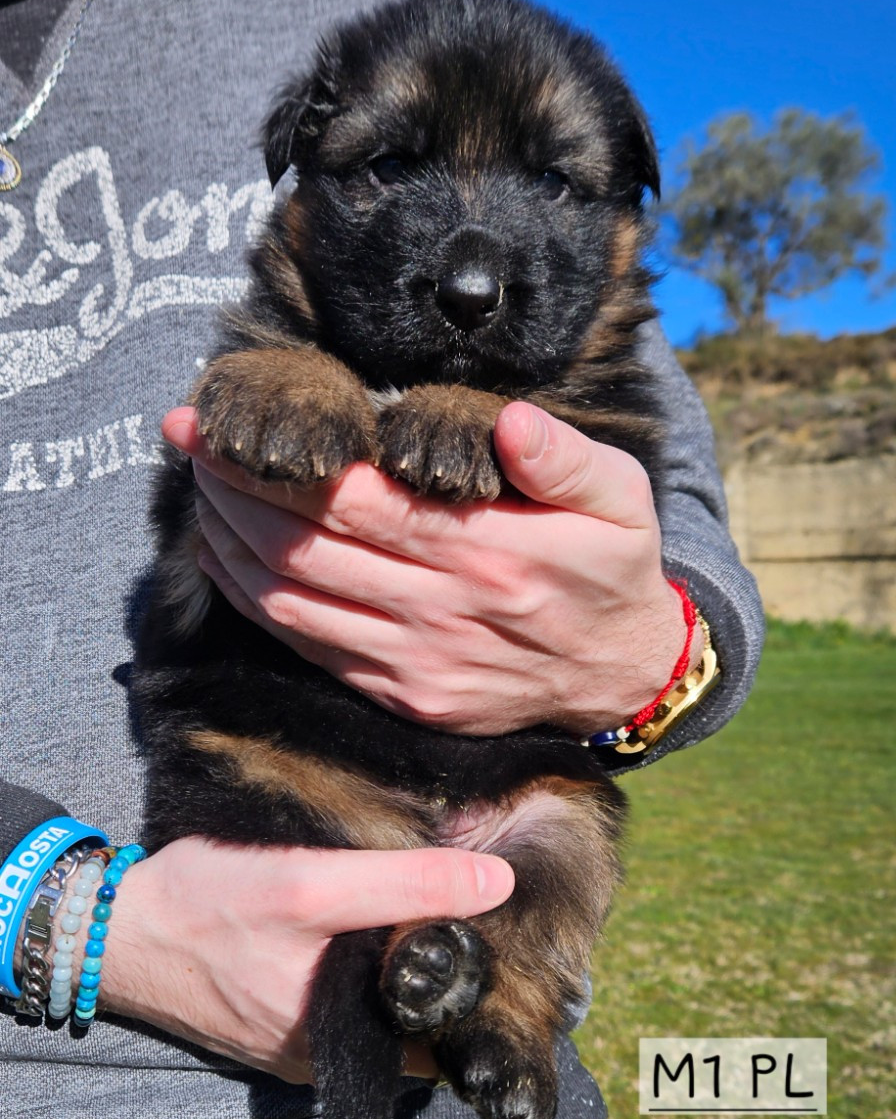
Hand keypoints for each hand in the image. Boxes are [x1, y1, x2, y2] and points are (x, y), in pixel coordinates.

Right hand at [99, 838, 513, 1082]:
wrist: (119, 930)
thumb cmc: (207, 903)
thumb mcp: (309, 883)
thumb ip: (405, 884)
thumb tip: (498, 883)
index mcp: (346, 1037)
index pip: (450, 1032)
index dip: (488, 986)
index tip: (516, 935)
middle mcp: (330, 1053)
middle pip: (417, 1022)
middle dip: (451, 975)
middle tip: (486, 912)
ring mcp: (303, 1042)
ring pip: (381, 1009)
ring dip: (406, 968)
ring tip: (441, 910)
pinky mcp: (281, 1021)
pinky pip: (344, 1001)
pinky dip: (365, 968)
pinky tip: (375, 923)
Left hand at [162, 402, 701, 736]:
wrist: (620, 675)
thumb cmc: (612, 568)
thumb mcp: (622, 498)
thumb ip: (564, 459)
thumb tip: (512, 423)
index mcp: (490, 553)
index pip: (357, 505)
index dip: (276, 465)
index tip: (220, 423)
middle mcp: (442, 613)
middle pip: (305, 551)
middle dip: (232, 491)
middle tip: (189, 440)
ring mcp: (416, 664)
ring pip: (292, 604)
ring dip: (230, 544)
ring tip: (198, 490)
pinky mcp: (402, 695)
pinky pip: (307, 650)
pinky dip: (254, 603)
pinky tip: (226, 559)